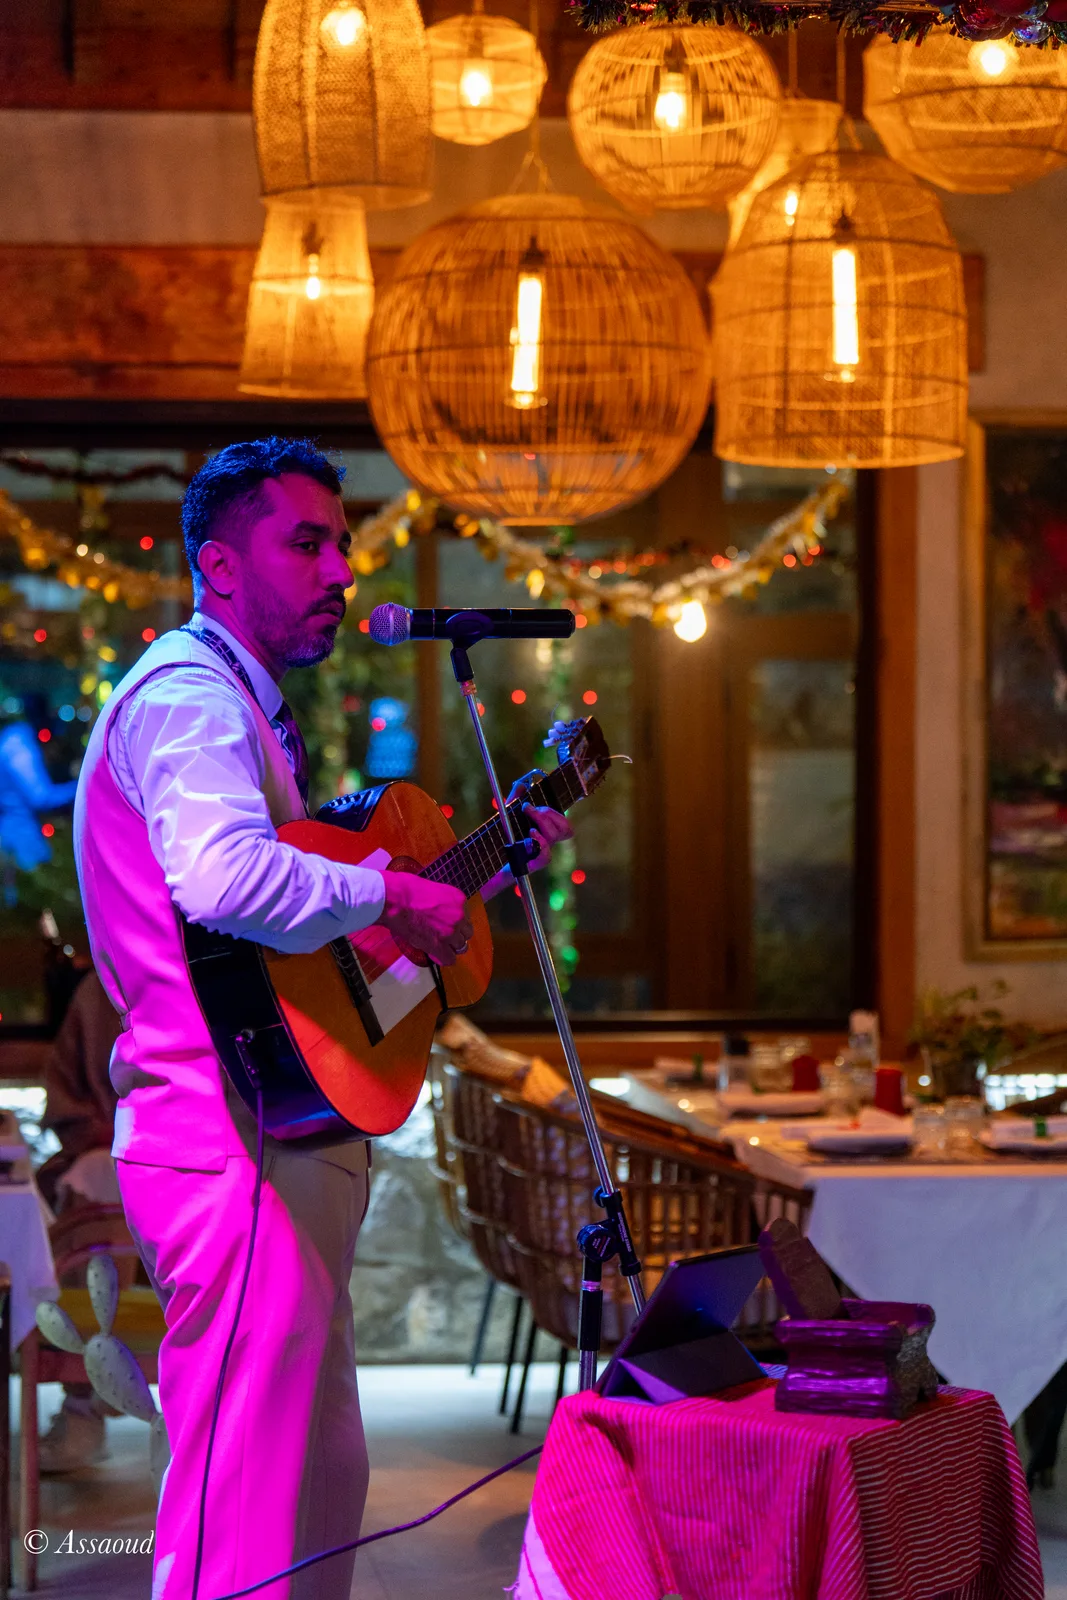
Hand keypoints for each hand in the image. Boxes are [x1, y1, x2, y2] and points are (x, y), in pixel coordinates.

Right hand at [377, 872, 472, 966]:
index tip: (446, 924)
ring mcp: (450, 932)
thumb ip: (444, 903)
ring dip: (450, 947)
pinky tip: (435, 954)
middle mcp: (459, 916)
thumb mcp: (434, 890)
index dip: (456, 922)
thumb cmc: (407, 888)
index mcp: (459, 900)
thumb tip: (441, 911)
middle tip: (443, 935)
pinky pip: (449, 959)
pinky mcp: (438, 945)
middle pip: (466, 933)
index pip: (466, 917)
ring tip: (438, 945)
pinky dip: (443, 958)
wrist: (393, 900)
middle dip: (456, 935)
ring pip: (460, 947)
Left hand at [482, 777, 573, 900]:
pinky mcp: (533, 865)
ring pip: (554, 837)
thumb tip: (521, 783)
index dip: (557, 813)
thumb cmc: (501, 837)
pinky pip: (546, 855)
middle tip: (529, 809)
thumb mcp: (507, 815)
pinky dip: (539, 843)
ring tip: (527, 823)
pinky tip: (528, 839)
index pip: (564, 824)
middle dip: (548, 813)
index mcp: (545, 832)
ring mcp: (541, 854)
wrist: (488, 859)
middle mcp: (547, 843)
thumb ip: (515, 799)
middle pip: (565, 828)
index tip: (536, 805)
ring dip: (542, 823)